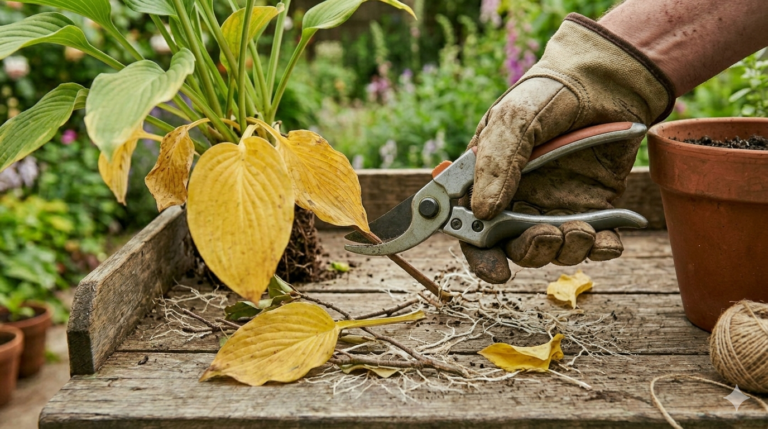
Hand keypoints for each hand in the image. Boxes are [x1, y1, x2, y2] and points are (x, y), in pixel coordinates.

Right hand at [461, 14, 674, 283]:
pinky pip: (596, 242)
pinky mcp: (595, 208)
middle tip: (548, 235)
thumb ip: (495, 165)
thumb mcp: (513, 121)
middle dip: (531, 251)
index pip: (473, 229)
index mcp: (488, 182)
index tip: (497, 270)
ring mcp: (557, 206)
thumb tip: (482, 213)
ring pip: (555, 250)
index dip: (481, 256)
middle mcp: (519, 200)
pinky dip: (602, 247)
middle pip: (514, 248)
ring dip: (567, 249)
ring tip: (582, 228)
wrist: (605, 81)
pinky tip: (607, 237)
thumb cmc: (548, 96)